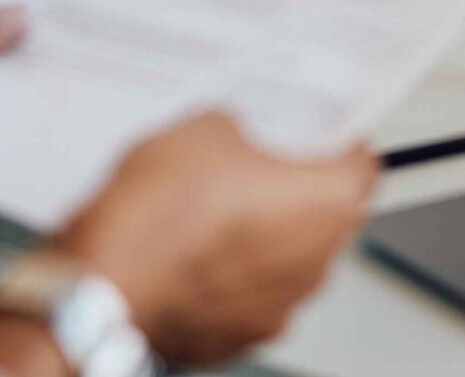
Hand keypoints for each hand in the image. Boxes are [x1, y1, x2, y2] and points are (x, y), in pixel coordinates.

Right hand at [47, 113, 377, 367]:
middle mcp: (314, 262)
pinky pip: (252, 295)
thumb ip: (245, 130)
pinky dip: (235, 275)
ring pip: (291, 259)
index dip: (341, 146)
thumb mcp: (208, 127)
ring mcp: (278, 307)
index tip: (325, 136)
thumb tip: (239, 136)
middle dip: (301, 190)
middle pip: (330, 216)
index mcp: (326, 203)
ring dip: (269, 237)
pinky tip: (199, 250)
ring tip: (220, 208)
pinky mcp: (238, 336)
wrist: (101, 287)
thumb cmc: (159, 214)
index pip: (363, 168)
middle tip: (264, 165)